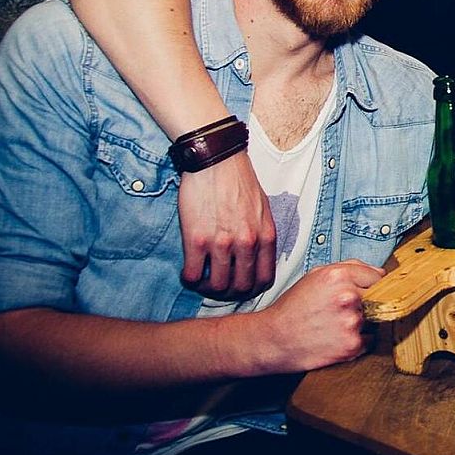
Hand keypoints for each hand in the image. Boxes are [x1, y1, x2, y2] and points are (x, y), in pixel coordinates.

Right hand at [178, 155, 277, 299]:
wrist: (216, 161)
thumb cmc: (239, 182)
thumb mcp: (264, 210)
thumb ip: (262, 236)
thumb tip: (257, 259)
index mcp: (266, 237)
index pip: (265, 279)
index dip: (252, 290)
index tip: (241, 288)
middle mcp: (247, 244)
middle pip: (241, 287)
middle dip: (230, 294)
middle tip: (219, 287)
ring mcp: (221, 243)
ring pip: (217, 286)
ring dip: (208, 289)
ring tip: (202, 281)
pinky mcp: (196, 240)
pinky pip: (192, 275)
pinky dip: (189, 280)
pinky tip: (188, 273)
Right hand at [253, 260, 384, 372]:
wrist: (273, 340)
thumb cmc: (292, 308)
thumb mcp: (315, 276)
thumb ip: (349, 268)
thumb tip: (379, 273)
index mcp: (339, 276)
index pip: (377, 277)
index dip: (370, 286)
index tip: (364, 292)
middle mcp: (348, 297)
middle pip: (379, 298)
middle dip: (367, 304)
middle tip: (344, 311)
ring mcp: (352, 322)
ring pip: (375, 320)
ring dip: (362, 323)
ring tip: (336, 325)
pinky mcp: (352, 345)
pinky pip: (370, 340)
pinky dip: (358, 340)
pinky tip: (337, 338)